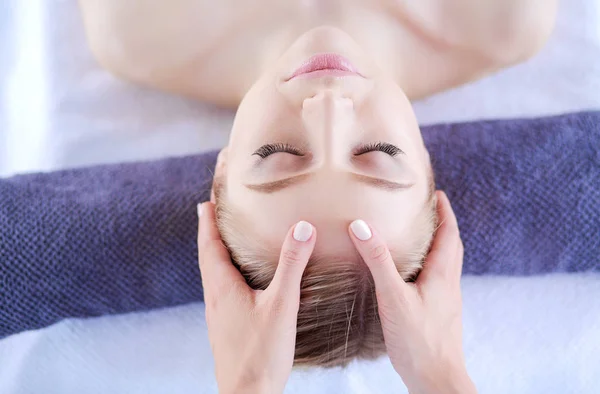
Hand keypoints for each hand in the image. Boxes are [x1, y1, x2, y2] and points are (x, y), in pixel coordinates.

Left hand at [197, 202, 315, 393]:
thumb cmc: (262, 353)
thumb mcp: (282, 304)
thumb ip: (292, 265)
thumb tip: (302, 228)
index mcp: (222, 287)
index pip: (209, 245)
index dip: (207, 221)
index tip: (206, 201)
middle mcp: (214, 298)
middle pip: (207, 257)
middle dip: (209, 233)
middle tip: (211, 213)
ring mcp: (217, 315)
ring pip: (212, 275)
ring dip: (215, 254)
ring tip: (224, 241)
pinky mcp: (225, 327)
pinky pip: (220, 291)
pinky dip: (224, 274)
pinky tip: (239, 283)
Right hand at [348, 191, 475, 393]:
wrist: (437, 380)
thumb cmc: (419, 341)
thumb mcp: (393, 297)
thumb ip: (378, 261)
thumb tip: (362, 226)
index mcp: (442, 274)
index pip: (449, 233)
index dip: (445, 212)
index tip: (437, 194)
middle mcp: (448, 285)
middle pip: (451, 246)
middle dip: (441, 225)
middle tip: (426, 210)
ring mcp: (445, 301)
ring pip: (444, 265)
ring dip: (436, 246)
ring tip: (416, 237)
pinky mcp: (438, 315)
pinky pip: (436, 281)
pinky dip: (427, 268)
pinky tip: (409, 277)